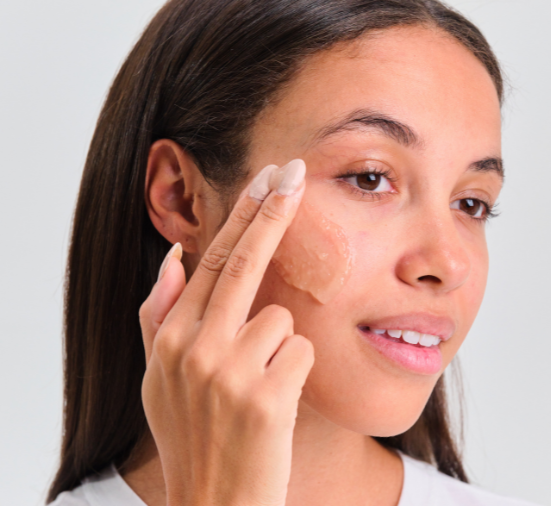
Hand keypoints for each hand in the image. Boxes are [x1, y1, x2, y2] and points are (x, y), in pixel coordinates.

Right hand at [139, 159, 313, 505]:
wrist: (213, 505)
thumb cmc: (191, 433)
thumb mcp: (158, 377)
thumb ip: (159, 314)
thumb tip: (173, 257)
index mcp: (171, 337)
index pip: (212, 260)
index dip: (242, 215)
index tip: (264, 179)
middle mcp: (195, 348)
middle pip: (244, 262)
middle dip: (272, 211)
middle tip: (294, 171)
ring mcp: (229, 372)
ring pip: (281, 318)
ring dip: (279, 345)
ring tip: (260, 384)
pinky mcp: (266, 397)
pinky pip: (300, 351)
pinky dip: (295, 370)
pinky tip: (275, 402)